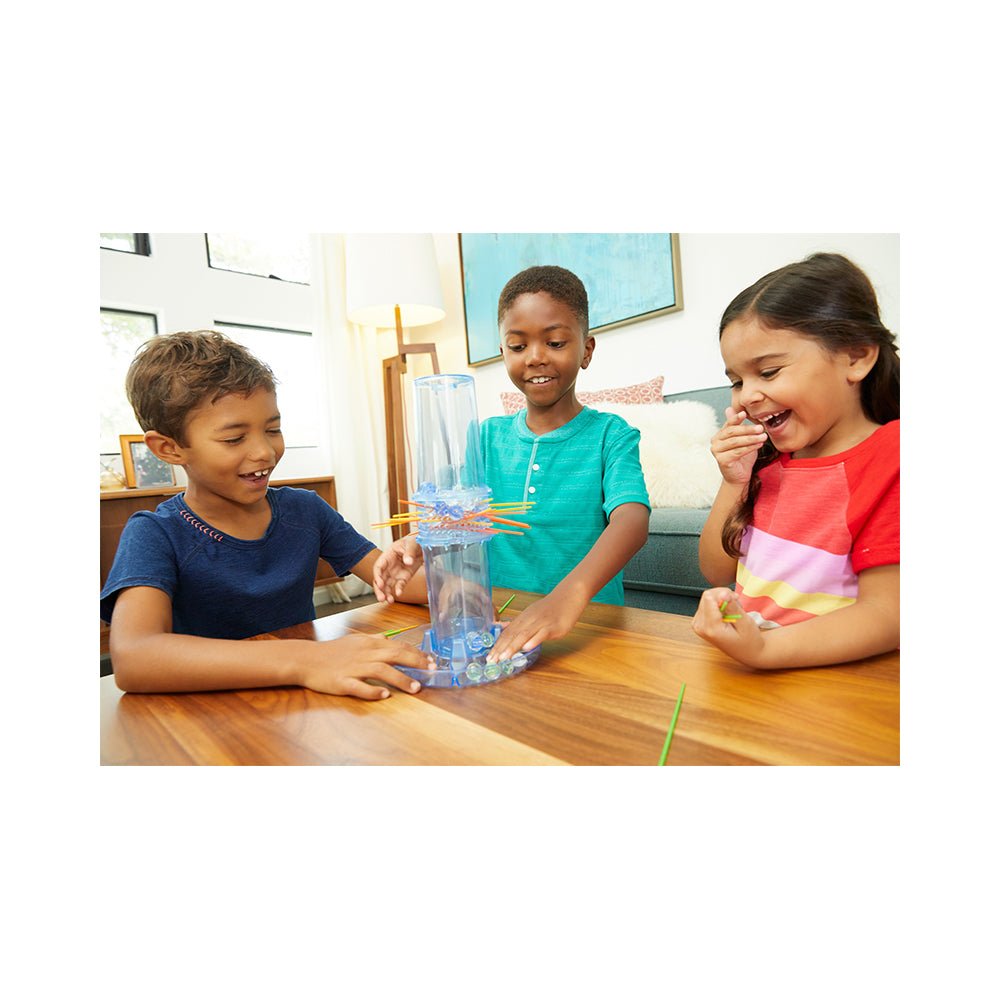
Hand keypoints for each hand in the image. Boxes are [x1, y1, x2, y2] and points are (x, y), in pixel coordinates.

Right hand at [296, 633, 433, 698]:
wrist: (306, 659)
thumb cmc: (331, 651)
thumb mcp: (355, 640)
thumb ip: (373, 640)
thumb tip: (388, 638)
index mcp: (369, 643)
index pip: (398, 646)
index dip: (417, 653)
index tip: (432, 660)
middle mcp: (365, 654)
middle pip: (395, 655)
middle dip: (416, 662)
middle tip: (432, 670)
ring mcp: (354, 668)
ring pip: (381, 671)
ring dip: (400, 679)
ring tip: (416, 688)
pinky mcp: (343, 682)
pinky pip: (360, 687)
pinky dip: (373, 691)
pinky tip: (384, 695)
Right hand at [373, 534, 422, 602]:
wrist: (423, 546)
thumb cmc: (413, 542)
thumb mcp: (412, 544)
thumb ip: (409, 552)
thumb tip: (408, 561)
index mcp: (388, 556)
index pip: (378, 567)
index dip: (377, 576)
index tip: (380, 584)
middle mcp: (389, 566)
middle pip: (380, 579)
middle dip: (379, 589)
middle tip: (381, 598)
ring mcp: (395, 573)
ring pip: (387, 585)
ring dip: (386, 593)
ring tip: (389, 601)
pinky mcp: (403, 578)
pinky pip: (399, 585)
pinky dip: (398, 590)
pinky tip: (399, 594)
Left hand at [485, 591, 584, 663]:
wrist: (568, 596)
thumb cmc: (550, 608)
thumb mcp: (532, 614)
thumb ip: (521, 625)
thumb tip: (506, 632)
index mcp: (523, 618)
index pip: (507, 633)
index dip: (497, 645)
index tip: (490, 657)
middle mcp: (529, 620)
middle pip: (512, 635)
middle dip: (501, 648)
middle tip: (492, 660)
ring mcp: (541, 622)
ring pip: (524, 635)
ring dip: (512, 646)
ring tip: (503, 657)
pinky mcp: (553, 626)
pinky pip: (541, 634)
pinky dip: (533, 641)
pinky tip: (526, 648)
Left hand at [691, 588, 765, 666]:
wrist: (747, 652)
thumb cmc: (749, 641)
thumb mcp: (745, 623)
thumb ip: (732, 607)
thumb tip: (723, 593)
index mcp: (711, 628)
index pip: (708, 597)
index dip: (724, 594)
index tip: (735, 600)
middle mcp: (700, 626)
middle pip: (707, 596)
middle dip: (723, 597)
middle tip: (736, 606)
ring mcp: (698, 625)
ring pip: (707, 599)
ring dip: (721, 601)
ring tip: (733, 612)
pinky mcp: (699, 623)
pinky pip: (706, 605)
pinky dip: (718, 606)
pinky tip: (727, 614)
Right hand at [711, 407, 768, 485]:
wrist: (739, 477)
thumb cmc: (741, 458)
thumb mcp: (742, 440)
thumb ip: (737, 426)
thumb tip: (729, 409)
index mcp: (719, 435)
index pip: (728, 424)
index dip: (736, 418)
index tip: (745, 414)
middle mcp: (715, 442)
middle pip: (732, 432)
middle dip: (747, 429)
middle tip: (760, 428)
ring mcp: (717, 452)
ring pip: (735, 442)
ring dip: (751, 438)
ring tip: (763, 437)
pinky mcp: (722, 460)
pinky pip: (738, 451)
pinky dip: (750, 447)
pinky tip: (759, 445)